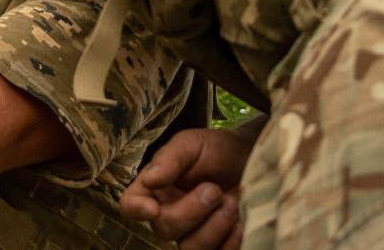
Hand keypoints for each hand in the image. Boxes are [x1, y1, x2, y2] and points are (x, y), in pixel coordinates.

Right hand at [120, 124, 259, 249]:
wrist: (252, 160)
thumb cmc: (216, 149)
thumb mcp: (191, 144)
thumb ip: (169, 159)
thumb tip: (149, 179)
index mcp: (154, 188)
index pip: (131, 205)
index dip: (137, 210)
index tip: (154, 208)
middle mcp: (168, 213)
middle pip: (164, 230)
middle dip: (192, 212)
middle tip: (214, 189)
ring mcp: (193, 233)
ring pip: (190, 248)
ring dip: (213, 228)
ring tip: (231, 203)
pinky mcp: (218, 245)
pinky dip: (230, 242)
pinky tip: (240, 221)